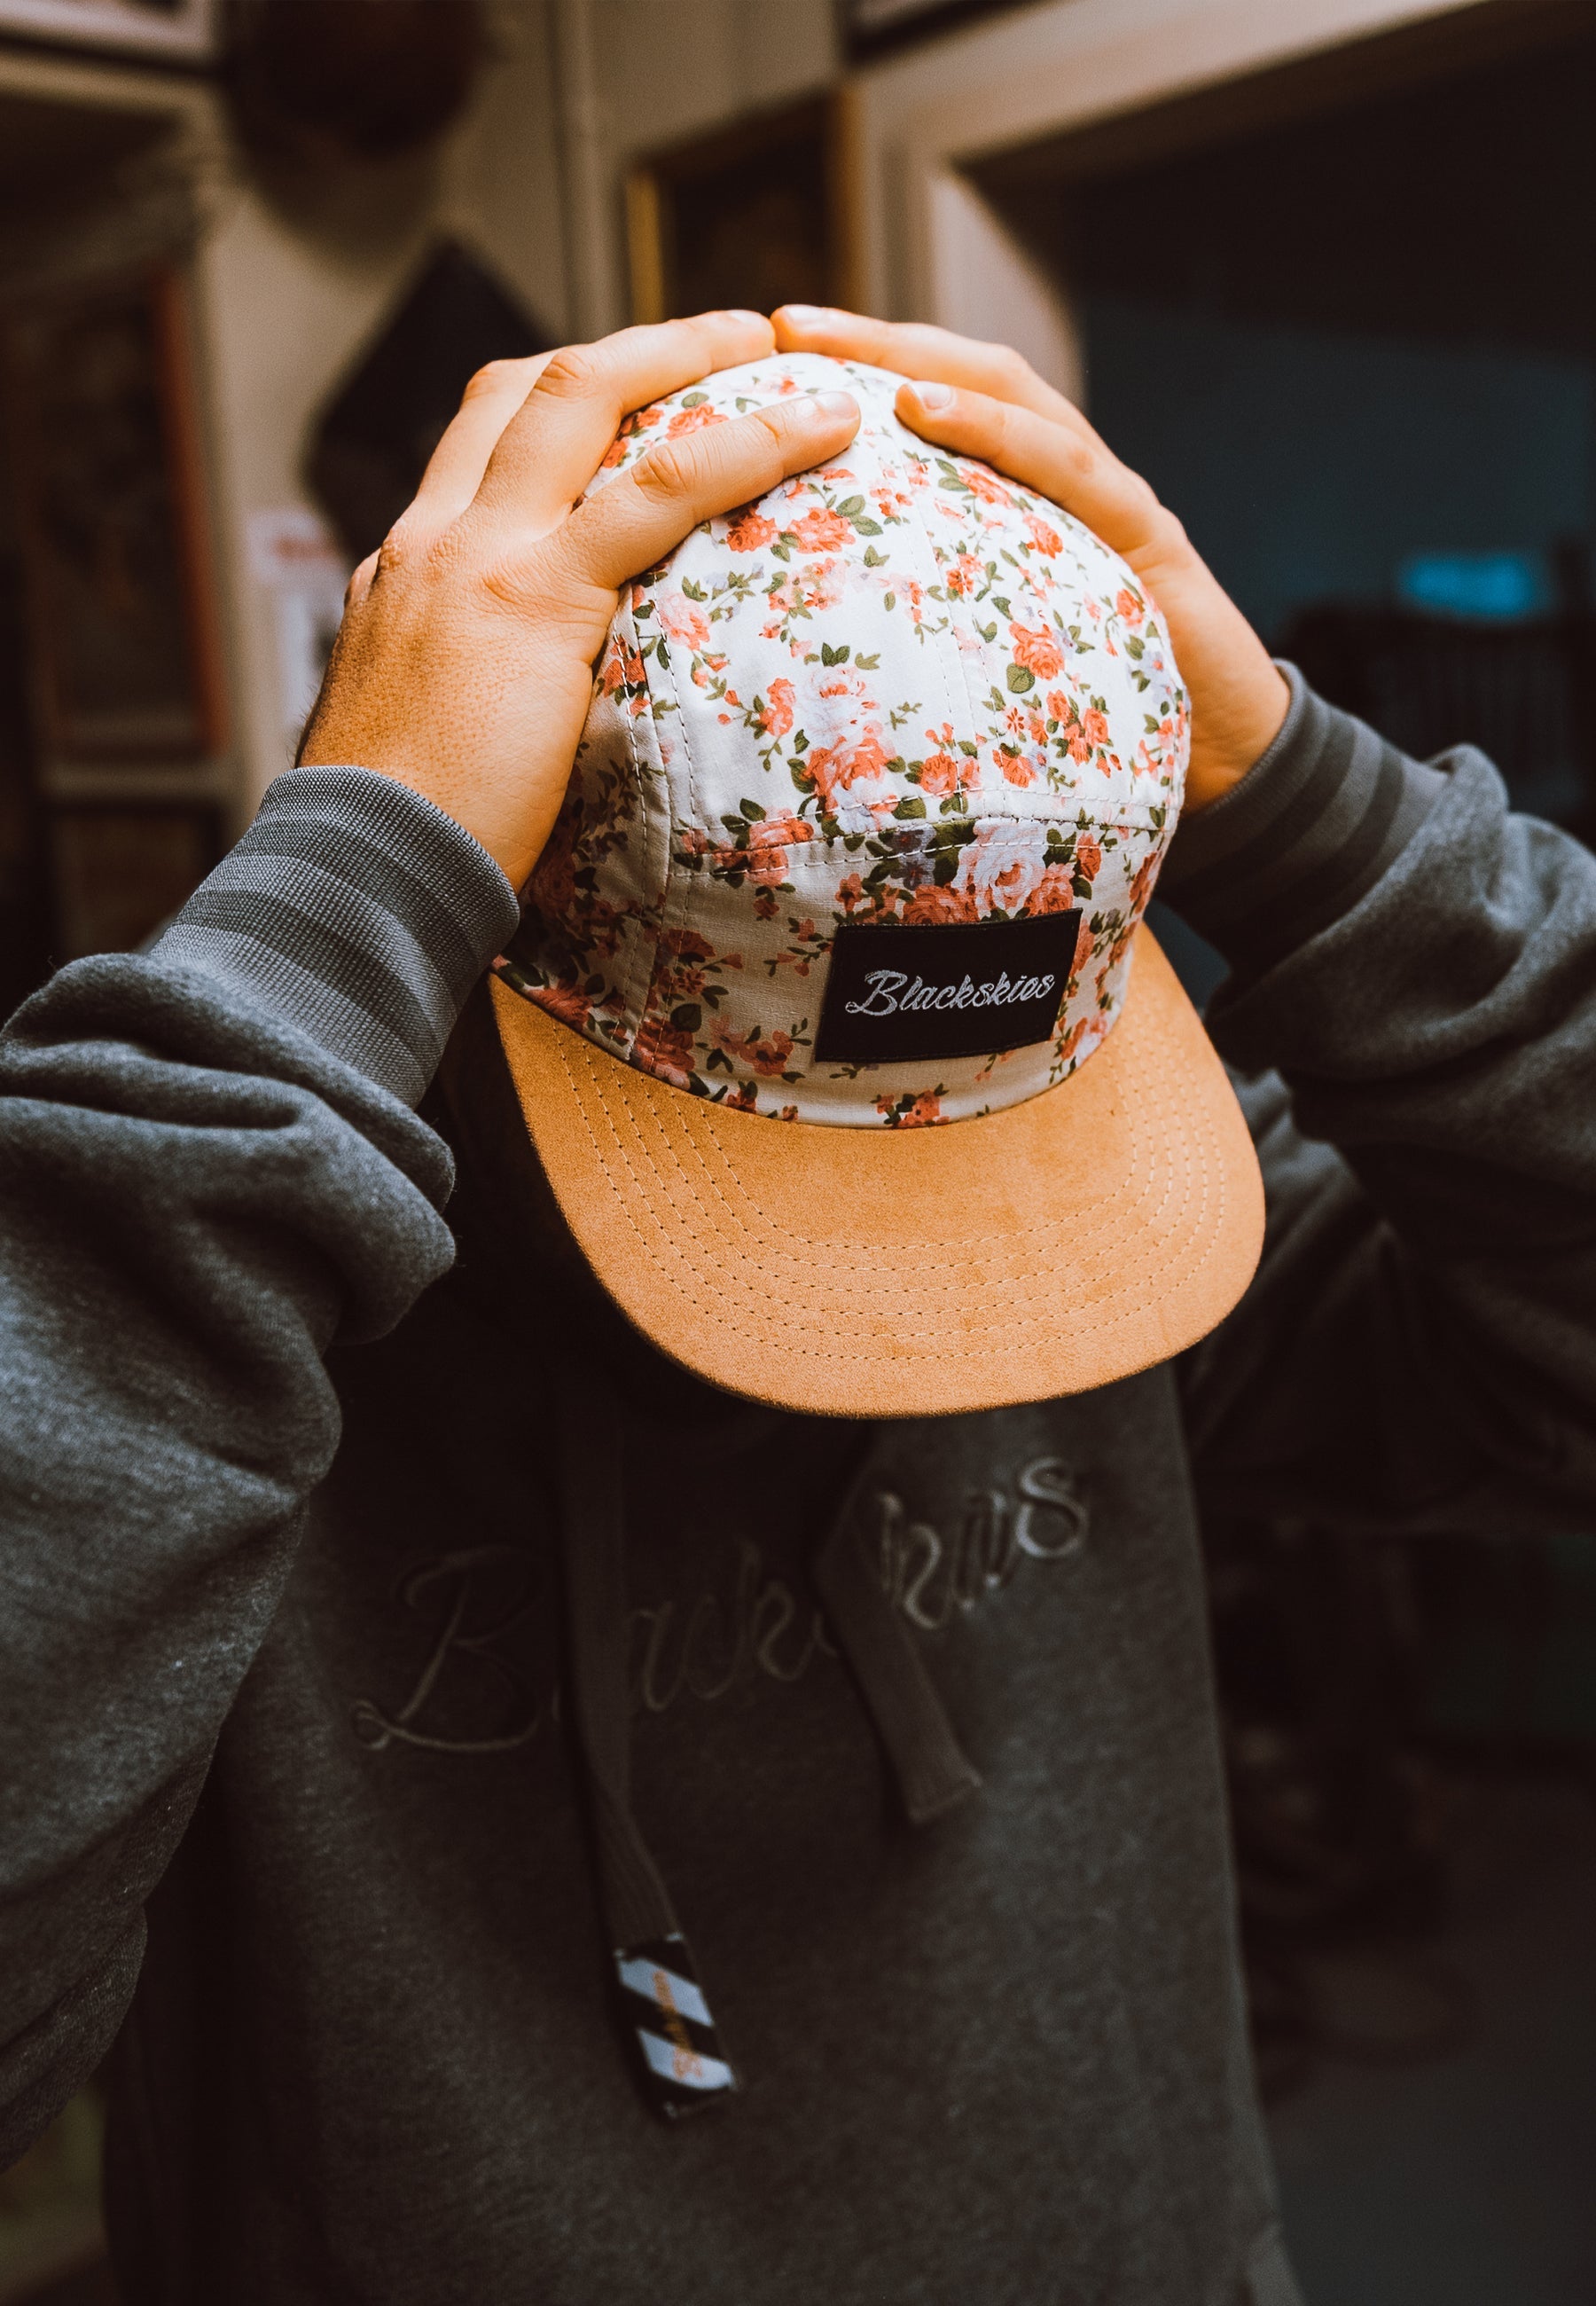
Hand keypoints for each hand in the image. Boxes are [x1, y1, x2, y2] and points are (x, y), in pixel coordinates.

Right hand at [301, 311, 860, 888]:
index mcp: (407, 570)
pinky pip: (654, 490)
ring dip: (687, 354)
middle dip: (637, 346)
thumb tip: (538, 727)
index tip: (643, 399)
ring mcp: (478, 557)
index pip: (482, 442)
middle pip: (530, 388)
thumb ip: (478, 699)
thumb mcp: (426, 742)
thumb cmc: (402, 848)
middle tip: (727, 338)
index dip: (567, 403)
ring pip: (586, 398)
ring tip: (778, 352)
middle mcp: (434, 541)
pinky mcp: (534, 599)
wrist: (357, 876)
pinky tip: (813, 435)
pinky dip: (742, 445)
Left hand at [772, 306, 1287, 811]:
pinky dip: (994, 431)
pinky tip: (924, 412)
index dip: (863, 374)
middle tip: (788, 326)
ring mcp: (1110, 499)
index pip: (941, 410)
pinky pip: (1066, 467)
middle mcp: (1067, 480)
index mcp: (1029, 504)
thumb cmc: (1101, 721)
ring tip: (843, 353)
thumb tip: (812, 643)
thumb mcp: (997, 662)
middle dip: (876, 342)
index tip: (774, 357)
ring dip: (924, 364)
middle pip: (967, 379)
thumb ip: (934, 629)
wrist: (1230, 760)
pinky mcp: (1144, 536)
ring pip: (1015, 398)